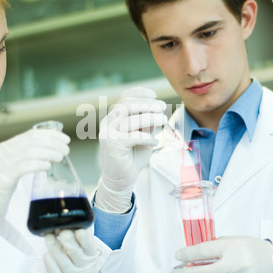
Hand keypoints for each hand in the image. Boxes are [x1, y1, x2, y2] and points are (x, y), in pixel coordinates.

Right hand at [0, 129, 69, 226]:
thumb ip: (28, 157)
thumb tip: (54, 152)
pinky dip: (38, 164)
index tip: (65, 139)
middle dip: (53, 143)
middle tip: (66, 150)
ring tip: (60, 158)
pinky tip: (47, 167)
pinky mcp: (2, 178)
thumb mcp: (14, 166)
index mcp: (7, 147)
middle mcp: (4, 152)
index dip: (51, 134)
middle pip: (32, 141)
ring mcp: (2, 164)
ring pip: (29, 151)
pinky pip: (23, 166)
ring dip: (49, 153)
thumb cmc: (2, 186)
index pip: (32, 134)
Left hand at [44, 229, 98, 272]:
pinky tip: (47, 255)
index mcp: (90, 254)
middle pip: (76, 252)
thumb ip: (79, 238)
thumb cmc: (80, 259)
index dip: (83, 237)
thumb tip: (71, 220)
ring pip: (65, 263)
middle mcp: (83, 265)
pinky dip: (51, 265)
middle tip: (63, 232)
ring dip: (56, 249)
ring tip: (49, 238)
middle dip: (69, 241)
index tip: (78, 228)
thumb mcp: (85, 249)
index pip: (88, 245)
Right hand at [95, 87, 166, 212]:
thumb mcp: (142, 135)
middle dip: (147, 104)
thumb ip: (147, 123)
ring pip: (131, 118)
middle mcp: (108, 123)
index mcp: (114, 118)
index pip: (124, 98)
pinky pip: (133, 136)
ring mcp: (108, 133)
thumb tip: (158, 109)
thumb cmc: (132, 156)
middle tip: (163, 107)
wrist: (121, 179)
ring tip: (163, 120)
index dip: (139, 93)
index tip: (154, 95)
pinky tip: (155, 141)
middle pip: (127, 105)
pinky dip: (147, 137)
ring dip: (150, 118)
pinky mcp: (112, 145)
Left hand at [172, 236, 272, 272]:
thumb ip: (215, 246)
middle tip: (175, 271)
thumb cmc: (252, 248)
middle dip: (186, 272)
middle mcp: (236, 263)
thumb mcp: (233, 240)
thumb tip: (195, 253)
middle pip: (205, 272)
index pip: (204, 251)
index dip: (188, 254)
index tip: (178, 255)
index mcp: (233, 247)